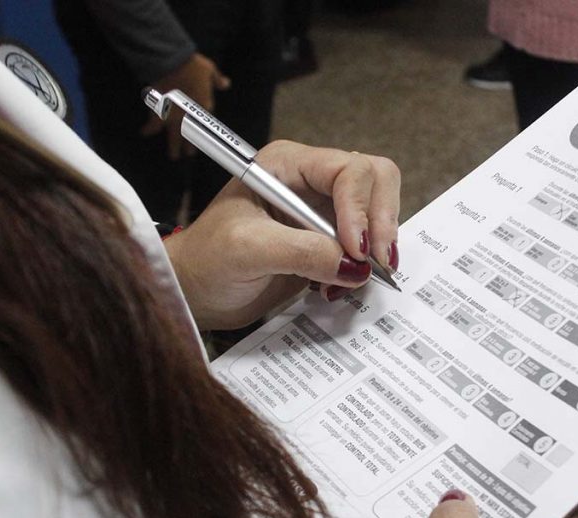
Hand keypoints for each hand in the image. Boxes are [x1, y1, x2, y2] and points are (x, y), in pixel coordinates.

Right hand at [140, 52, 230, 158]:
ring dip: (174, 146)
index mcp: (204, 105)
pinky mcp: (161, 110)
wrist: (174, 62)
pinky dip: (149, 128)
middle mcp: (191, 115)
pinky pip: (154, 123)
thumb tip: (226, 84)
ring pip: (176, 135)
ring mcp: (175, 115)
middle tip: (188, 154)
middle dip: (190, 145)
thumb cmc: (193, 65)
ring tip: (173, 157)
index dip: (203, 131)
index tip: (204, 139)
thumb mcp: (209, 70)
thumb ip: (216, 79)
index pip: (205, 123)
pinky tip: (144, 133)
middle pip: (191, 134)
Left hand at [164, 141, 400, 329]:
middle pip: (376, 181)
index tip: (357, 251)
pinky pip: (367, 246)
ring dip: (375, 248)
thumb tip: (355, 266)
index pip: (349, 170)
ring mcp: (323, 211)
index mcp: (289, 164)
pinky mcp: (329, 242)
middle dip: (382, 222)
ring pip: (379, 213)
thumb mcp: (248, 250)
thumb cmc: (206, 261)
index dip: (360, 208)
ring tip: (350, 278)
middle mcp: (311, 181)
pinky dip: (364, 268)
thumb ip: (303, 252)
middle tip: (377, 262)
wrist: (196, 292)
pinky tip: (337, 286)